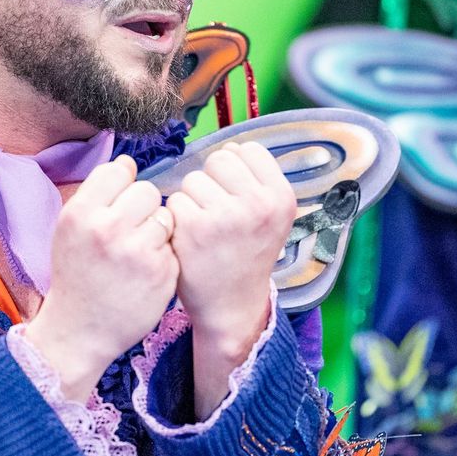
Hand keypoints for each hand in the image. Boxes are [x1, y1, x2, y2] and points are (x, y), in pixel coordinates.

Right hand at [24, 155, 177, 400]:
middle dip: (142, 206)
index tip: (118, 204)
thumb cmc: (77, 274)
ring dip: (156, 229)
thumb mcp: (70, 229)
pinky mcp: (162, 273)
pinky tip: (145, 271)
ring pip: (165, 216)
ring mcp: (137, 253)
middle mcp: (108, 229)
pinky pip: (173, 245)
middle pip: (146, 190)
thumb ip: (97, 194)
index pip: (118, 171)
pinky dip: (163, 254)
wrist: (80, 331)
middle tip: (130, 229)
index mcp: (80, 214)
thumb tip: (129, 163)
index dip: (123, 185)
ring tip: (137, 250)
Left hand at [167, 141, 297, 414]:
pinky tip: (189, 238)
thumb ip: (255, 181)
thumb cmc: (246, 254)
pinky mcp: (195, 228)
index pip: (248, 151)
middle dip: (212, 181)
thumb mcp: (269, 217)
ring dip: (192, 199)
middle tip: (217, 212)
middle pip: (219, 160)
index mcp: (281, 198)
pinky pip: (175, 200)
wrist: (231, 306)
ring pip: (193, 179)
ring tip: (205, 227)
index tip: (235, 195)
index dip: (234, 170)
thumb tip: (228, 150)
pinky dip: (176, 217)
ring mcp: (226, 215)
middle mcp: (258, 204)